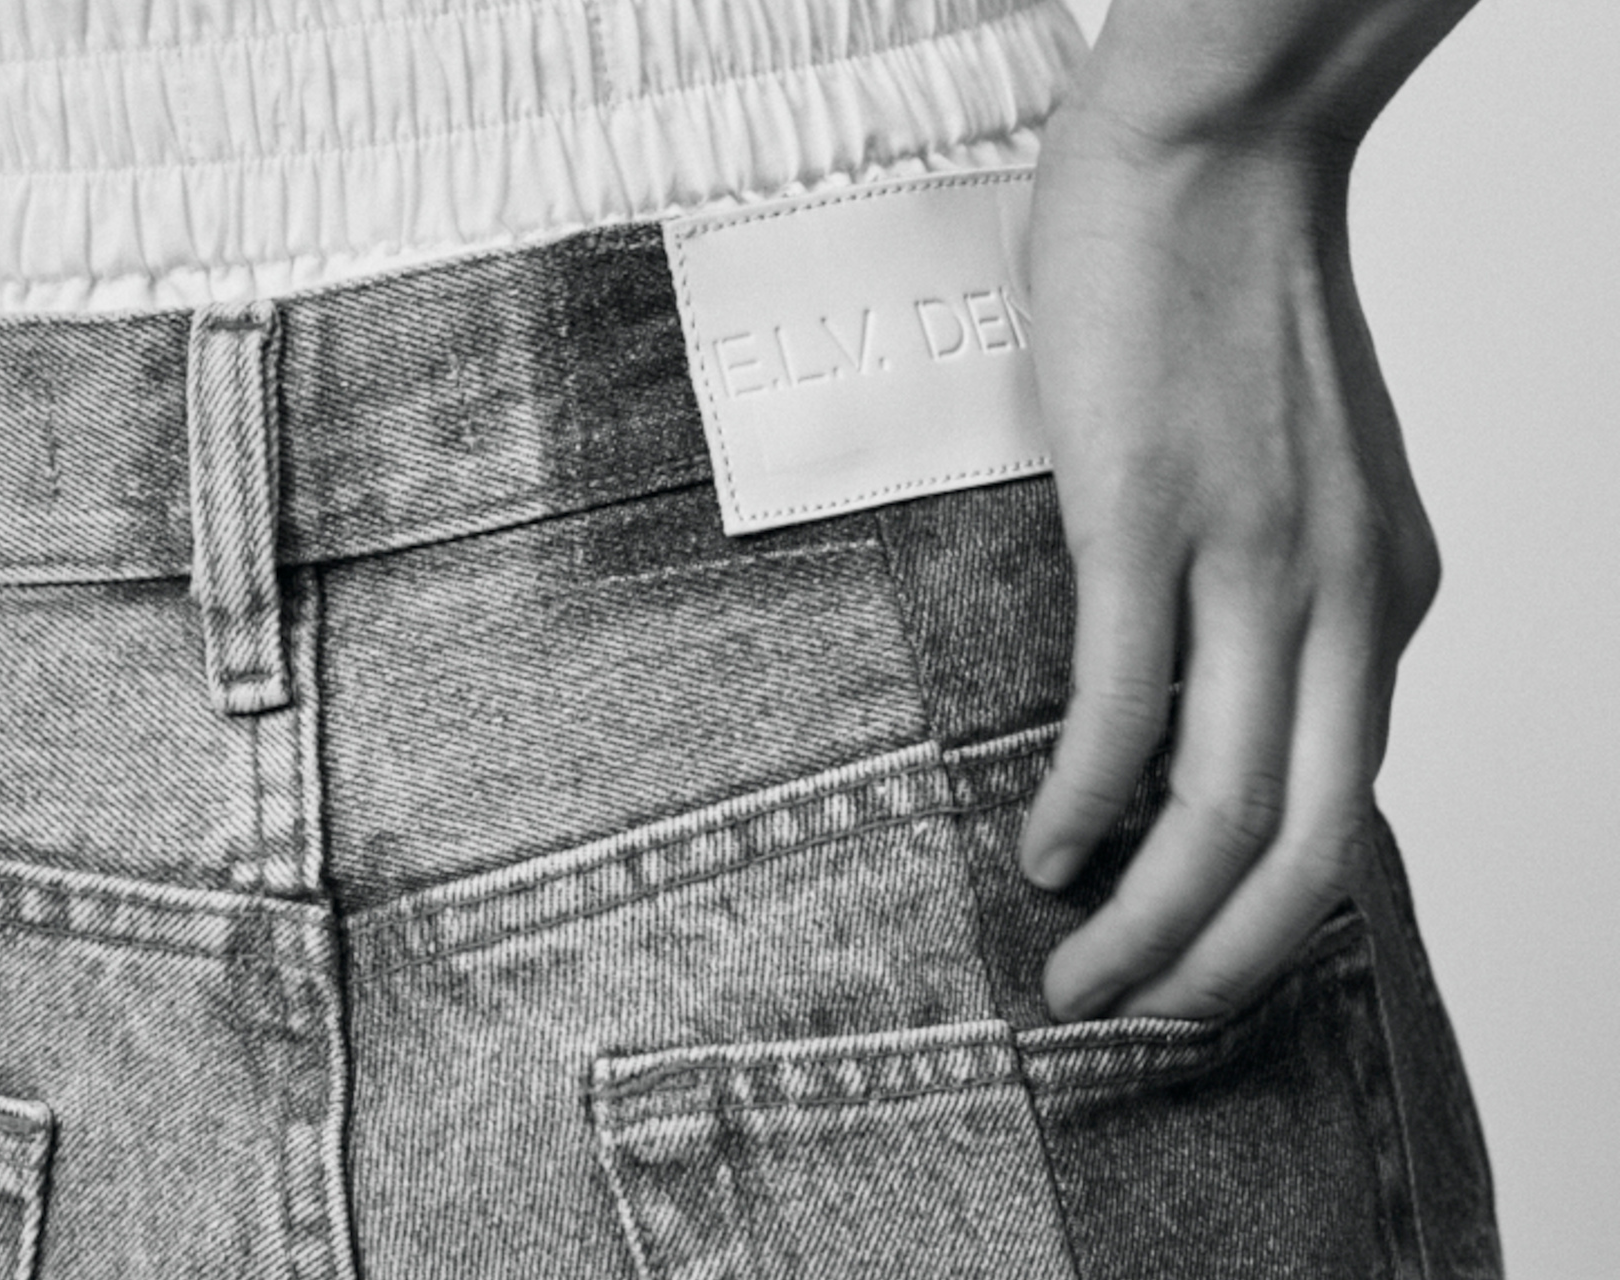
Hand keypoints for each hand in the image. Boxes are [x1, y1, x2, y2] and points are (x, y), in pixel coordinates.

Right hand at [1016, 106, 1441, 1022]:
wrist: (1213, 149)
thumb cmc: (1227, 306)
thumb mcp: (1298, 481)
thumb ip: (1273, 596)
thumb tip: (1189, 705)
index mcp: (1382, 595)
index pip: (1346, 809)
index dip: (1269, 923)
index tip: (1191, 970)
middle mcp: (1340, 597)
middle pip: (1304, 844)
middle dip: (1218, 966)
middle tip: (1130, 1020)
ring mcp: (1247, 557)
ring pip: (1223, 802)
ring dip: (1149, 919)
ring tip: (1079, 976)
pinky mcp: (1143, 515)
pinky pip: (1120, 704)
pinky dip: (1085, 802)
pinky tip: (1043, 846)